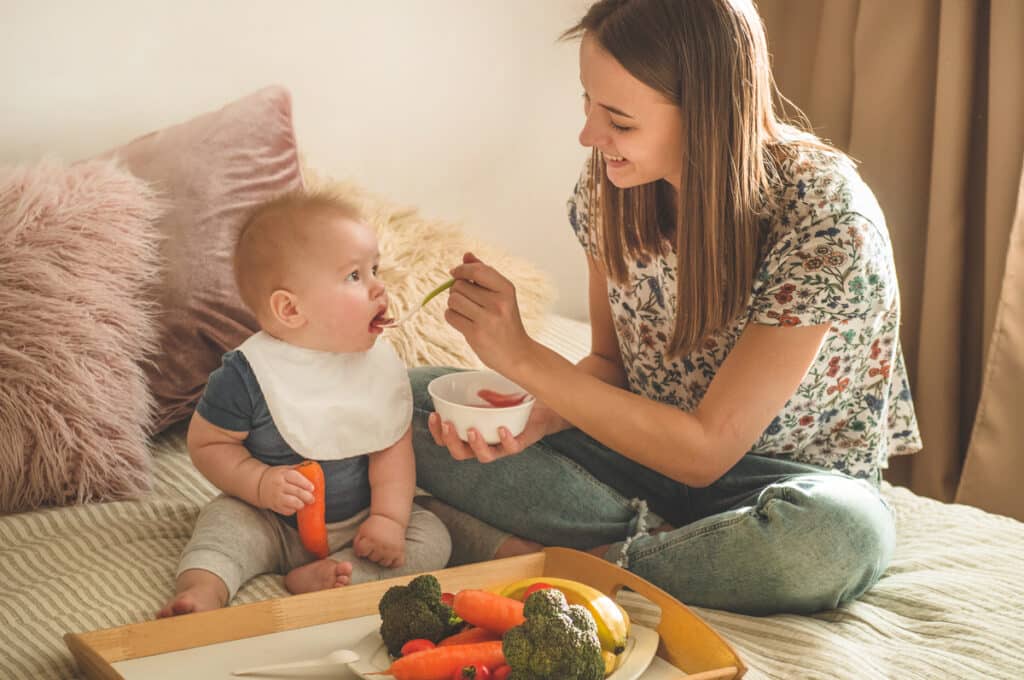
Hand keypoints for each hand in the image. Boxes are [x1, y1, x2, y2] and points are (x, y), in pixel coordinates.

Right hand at [257, 465, 314, 514]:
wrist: (259, 485)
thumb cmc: (276, 476)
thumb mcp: (285, 468)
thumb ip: (298, 469)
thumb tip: (312, 467)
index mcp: (283, 474)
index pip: (296, 478)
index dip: (305, 483)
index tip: (312, 488)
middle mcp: (279, 485)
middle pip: (296, 492)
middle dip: (307, 496)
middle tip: (312, 499)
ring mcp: (277, 497)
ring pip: (292, 503)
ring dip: (301, 504)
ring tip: (304, 503)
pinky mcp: (275, 506)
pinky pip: (287, 511)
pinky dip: (293, 510)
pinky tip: (295, 506)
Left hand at [353, 514, 405, 567]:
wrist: (391, 518)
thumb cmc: (374, 525)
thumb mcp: (362, 530)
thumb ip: (357, 543)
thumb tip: (358, 555)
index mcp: (371, 540)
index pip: (361, 552)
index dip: (361, 549)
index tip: (365, 545)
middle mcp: (382, 546)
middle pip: (372, 559)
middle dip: (372, 553)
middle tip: (375, 545)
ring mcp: (392, 550)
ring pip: (384, 563)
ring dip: (382, 558)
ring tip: (382, 550)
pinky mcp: (401, 551)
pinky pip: (397, 564)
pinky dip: (394, 562)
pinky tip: (391, 555)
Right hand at [428, 401, 564, 462]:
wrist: (541, 409)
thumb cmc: (511, 403)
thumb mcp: (489, 395)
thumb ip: (476, 390)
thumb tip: (460, 376)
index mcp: (470, 434)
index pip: (446, 440)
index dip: (437, 432)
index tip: (433, 415)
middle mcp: (483, 444)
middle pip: (460, 453)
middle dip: (451, 441)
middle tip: (448, 425)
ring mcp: (501, 447)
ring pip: (484, 457)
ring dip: (475, 445)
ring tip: (472, 431)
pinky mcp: (519, 444)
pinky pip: (511, 448)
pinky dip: (505, 440)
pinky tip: (502, 429)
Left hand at [445, 252, 534, 374]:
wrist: (518, 355)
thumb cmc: (507, 322)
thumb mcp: (502, 295)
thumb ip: (484, 274)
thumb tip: (466, 255)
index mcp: (507, 289)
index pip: (477, 270)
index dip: (462, 269)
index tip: (455, 273)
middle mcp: (498, 302)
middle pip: (459, 285)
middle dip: (457, 291)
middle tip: (468, 301)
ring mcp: (487, 319)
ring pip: (453, 300)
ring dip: (454, 305)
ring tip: (466, 313)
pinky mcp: (476, 334)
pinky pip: (451, 316)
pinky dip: (453, 317)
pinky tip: (464, 323)